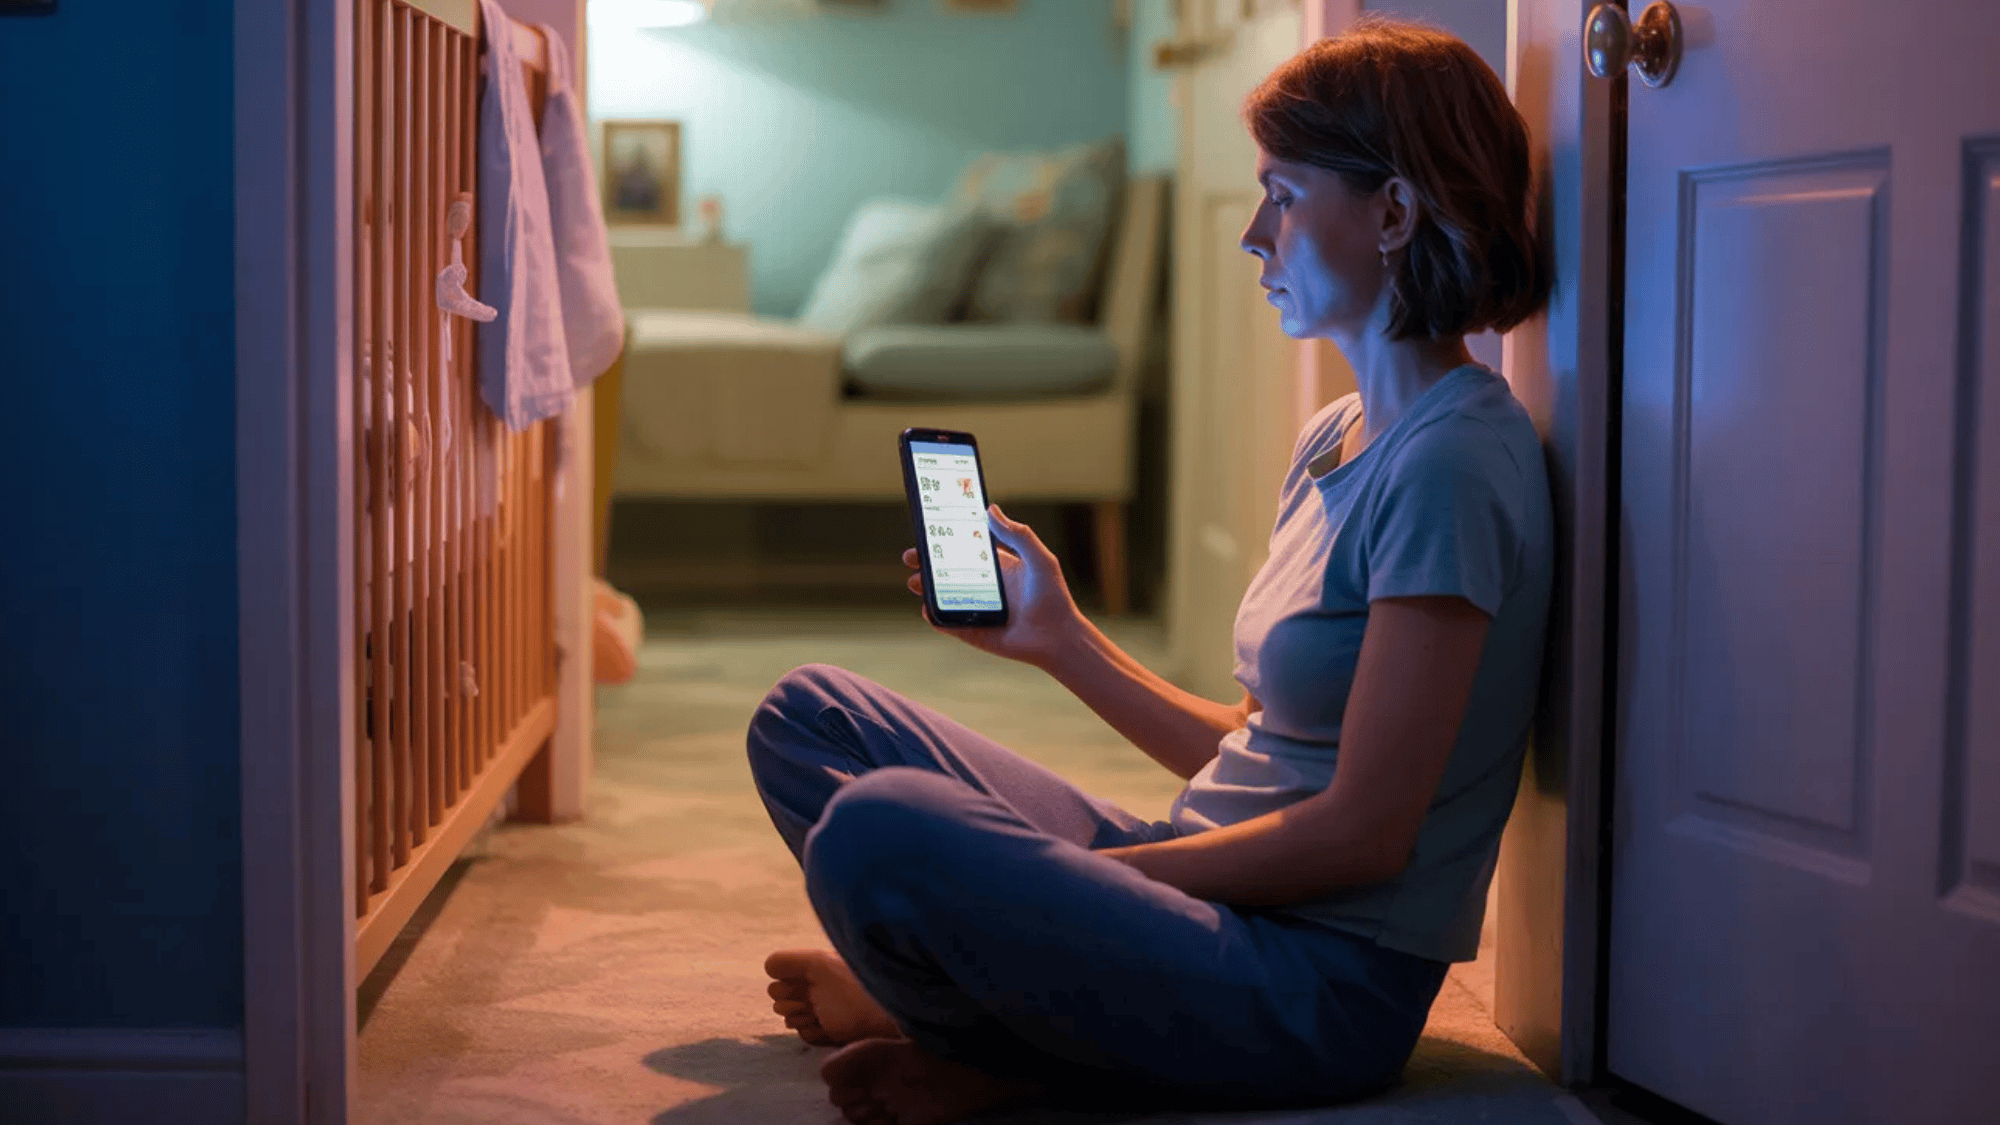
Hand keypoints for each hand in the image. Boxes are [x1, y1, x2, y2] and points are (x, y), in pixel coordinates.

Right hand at [902, 504, 1082, 666]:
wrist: (1058, 638)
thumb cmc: (1053, 597)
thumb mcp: (1039, 559)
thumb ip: (1018, 535)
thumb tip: (991, 509)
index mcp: (997, 567)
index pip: (965, 550)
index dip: (946, 540)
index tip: (929, 529)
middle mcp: (984, 587)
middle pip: (947, 572)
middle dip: (926, 564)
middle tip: (911, 556)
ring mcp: (976, 610)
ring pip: (943, 596)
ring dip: (925, 589)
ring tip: (913, 581)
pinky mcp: (974, 632)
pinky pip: (948, 624)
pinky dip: (934, 617)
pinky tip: (927, 609)